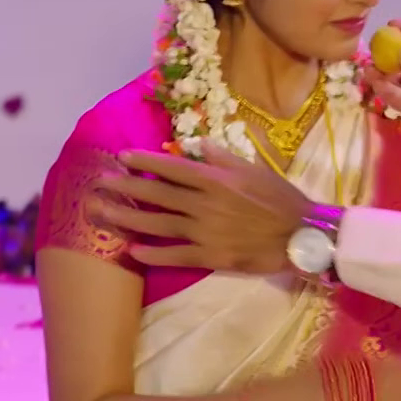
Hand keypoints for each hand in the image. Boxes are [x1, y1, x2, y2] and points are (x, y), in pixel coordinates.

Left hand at [94, 142, 312, 273]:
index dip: (144, 161)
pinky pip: (175, 255)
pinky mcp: (210, 256)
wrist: (302, 235)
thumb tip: (193, 144)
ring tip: (101, 213)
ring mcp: (204, 231)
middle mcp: (203, 203)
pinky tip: (131, 250)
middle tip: (98, 183)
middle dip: (125, 187)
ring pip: (158, 224)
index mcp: (214, 179)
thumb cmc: (280, 198)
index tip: (121, 157)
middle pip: (156, 194)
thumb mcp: (253, 168)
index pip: (171, 167)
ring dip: (127, 218)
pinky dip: (152, 254)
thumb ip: (221, 156)